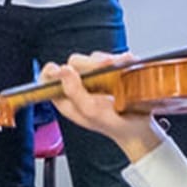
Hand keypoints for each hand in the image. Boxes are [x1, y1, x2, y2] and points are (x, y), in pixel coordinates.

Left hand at [40, 52, 163, 160]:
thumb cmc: (113, 124)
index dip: (51, 71)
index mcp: (67, 97)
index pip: (48, 78)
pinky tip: (126, 64)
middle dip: (90, 62)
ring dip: (108, 60)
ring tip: (117, 67)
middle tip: (103, 66)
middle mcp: (79, 85)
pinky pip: (112, 58)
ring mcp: (96, 78)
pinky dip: (120, 59)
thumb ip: (74, 92)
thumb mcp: (90, 111)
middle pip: (74, 62)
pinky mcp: (111, 72)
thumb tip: (63, 71)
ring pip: (95, 58)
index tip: (59, 69)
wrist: (138, 128)